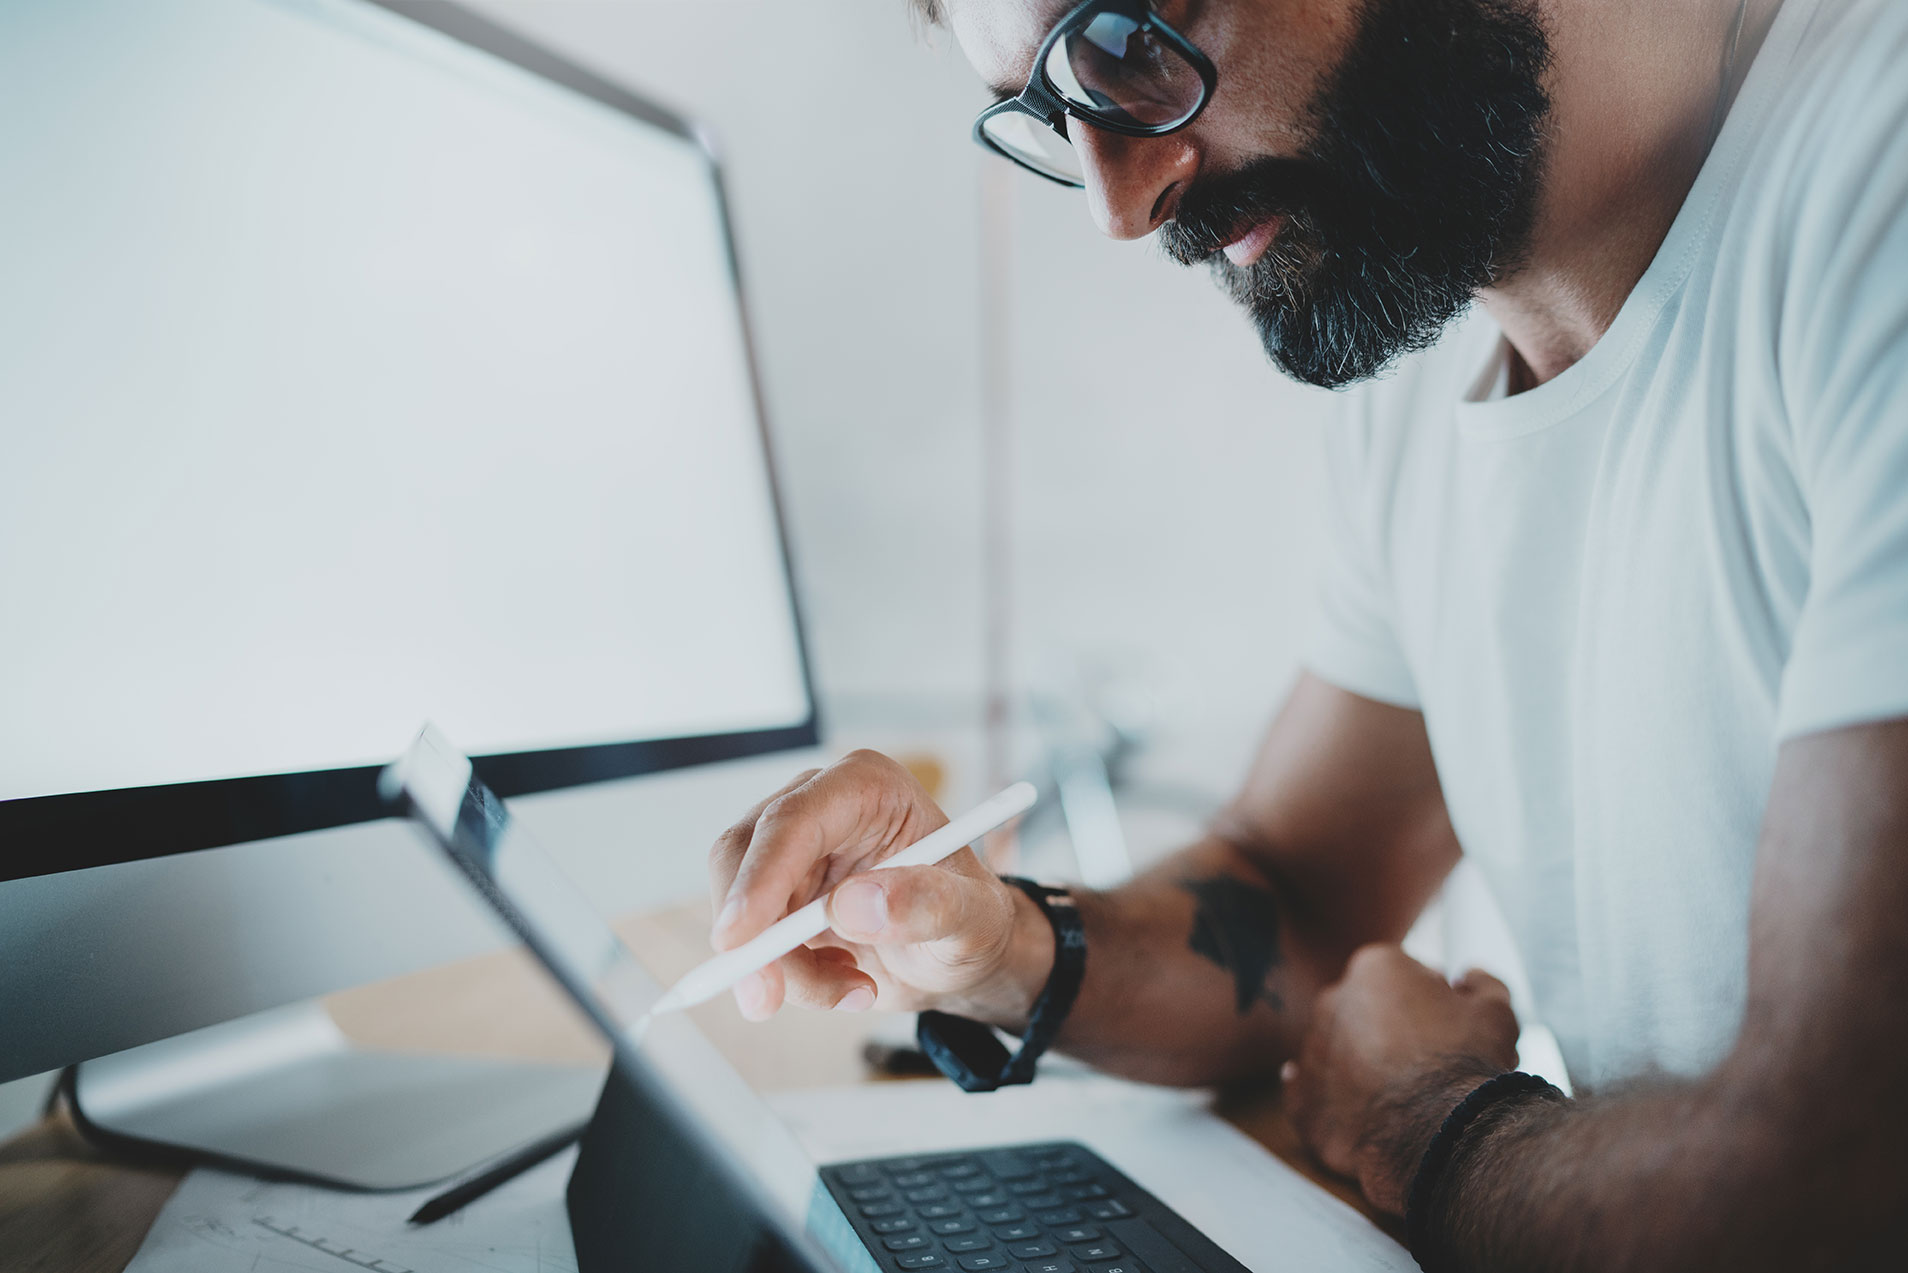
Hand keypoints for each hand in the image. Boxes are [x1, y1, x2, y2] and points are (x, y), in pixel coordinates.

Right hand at [706, 751, 1050, 1022]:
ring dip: (783, 968)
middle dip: (752, 936)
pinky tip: (843, 981)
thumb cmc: (972, 922)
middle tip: (766, 1000)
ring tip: (855, 990)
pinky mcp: (776, 893)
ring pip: (740, 907)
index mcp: (866, 787)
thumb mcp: (973, 918)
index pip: (793, 820)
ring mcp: (792, 850)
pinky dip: (790, 977)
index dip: (758, 876)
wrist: (958, 954)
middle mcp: (820, 806)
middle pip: (743, 857)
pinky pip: (753, 939)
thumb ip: (927, 904)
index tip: (737, 939)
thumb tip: (850, 905)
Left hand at [1281, 944, 1519, 1214]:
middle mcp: (1333, 1000)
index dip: (1430, 1000)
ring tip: (1405, 1097)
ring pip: (1339, 1053)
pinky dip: (1332, 1104)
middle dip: (1392, 1030)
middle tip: (1429, 1063)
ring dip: (1362, 1067)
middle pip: (1366, 1010)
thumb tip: (1468, 977)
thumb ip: (1482, 984)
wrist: (1440, 1131)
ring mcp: (1312, 1051)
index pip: (1402, 975)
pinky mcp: (1303, 1102)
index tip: (1449, 1025)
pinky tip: (1357, 1111)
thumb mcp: (1496, 1012)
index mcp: (1375, 967)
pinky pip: (1312, 1096)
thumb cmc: (1469, 1064)